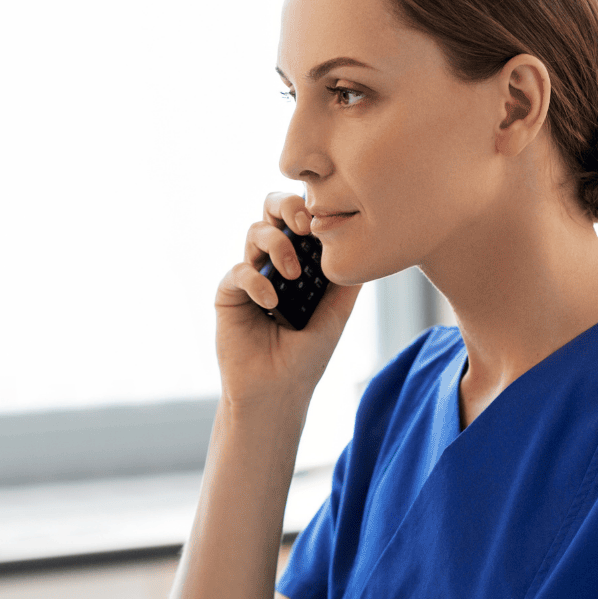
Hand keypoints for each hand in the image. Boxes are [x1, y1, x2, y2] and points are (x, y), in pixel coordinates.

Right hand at [214, 192, 359, 408]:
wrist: (278, 391)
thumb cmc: (307, 356)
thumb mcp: (337, 314)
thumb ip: (347, 279)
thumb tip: (368, 243)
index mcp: (300, 261)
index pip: (301, 219)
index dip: (309, 208)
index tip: (323, 221)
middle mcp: (273, 262)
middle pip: (271, 211)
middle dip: (286, 207)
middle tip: (303, 226)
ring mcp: (251, 275)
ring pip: (254, 233)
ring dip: (276, 245)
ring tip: (292, 275)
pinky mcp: (229, 294)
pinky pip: (239, 271)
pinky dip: (256, 281)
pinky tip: (272, 303)